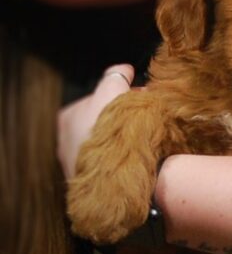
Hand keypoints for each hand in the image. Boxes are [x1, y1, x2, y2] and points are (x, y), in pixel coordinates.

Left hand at [57, 64, 133, 180]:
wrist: (110, 176)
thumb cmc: (108, 131)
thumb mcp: (113, 90)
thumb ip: (117, 75)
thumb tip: (124, 69)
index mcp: (68, 116)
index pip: (100, 99)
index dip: (124, 97)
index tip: (140, 101)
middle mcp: (65, 140)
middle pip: (103, 121)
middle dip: (123, 118)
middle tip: (144, 119)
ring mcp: (76, 164)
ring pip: (107, 143)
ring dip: (123, 140)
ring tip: (141, 141)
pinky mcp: (90, 183)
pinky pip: (110, 165)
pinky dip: (121, 159)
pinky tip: (134, 158)